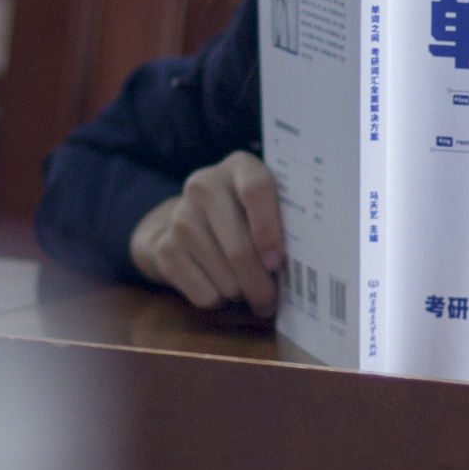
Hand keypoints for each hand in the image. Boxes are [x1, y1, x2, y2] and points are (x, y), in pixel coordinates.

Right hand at [130, 150, 281, 311]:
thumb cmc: (245, 217)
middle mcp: (205, 185)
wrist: (186, 221)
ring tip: (245, 287)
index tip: (277, 263)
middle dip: (260, 285)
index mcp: (240, 166)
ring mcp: (180, 216)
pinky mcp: (164, 247)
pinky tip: (219, 286)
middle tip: (271, 302)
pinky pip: (203, 293)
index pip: (256, 190)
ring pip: (224, 278)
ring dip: (241, 294)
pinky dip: (218, 300)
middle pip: (239, 247)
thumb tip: (304, 270)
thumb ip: (284, 225)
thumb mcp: (266, 206)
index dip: (269, 230)